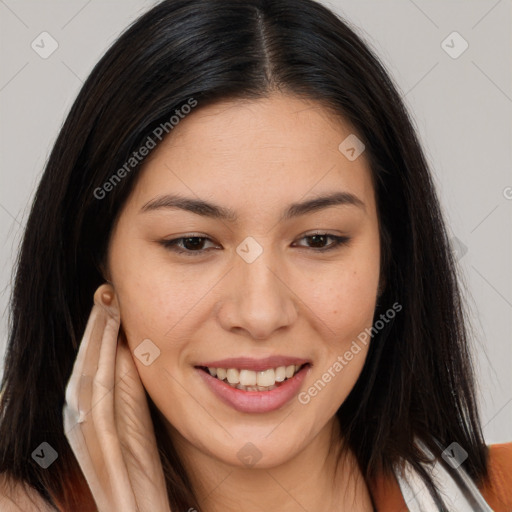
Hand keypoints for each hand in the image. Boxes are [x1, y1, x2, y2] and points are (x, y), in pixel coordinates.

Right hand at [63, 284, 170, 511]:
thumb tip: (129, 349)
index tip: (110, 297)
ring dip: (95, 339)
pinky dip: (102, 370)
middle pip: (86, 365)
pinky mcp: (103, 453)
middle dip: (94, 327)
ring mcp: (91, 439)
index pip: (95, 365)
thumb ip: (129, 392)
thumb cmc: (141, 480)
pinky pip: (100, 403)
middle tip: (105, 290)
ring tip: (106, 305)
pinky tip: (112, 343)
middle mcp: (84, 425)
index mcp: (95, 418)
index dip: (98, 330)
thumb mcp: (137, 428)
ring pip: (89, 377)